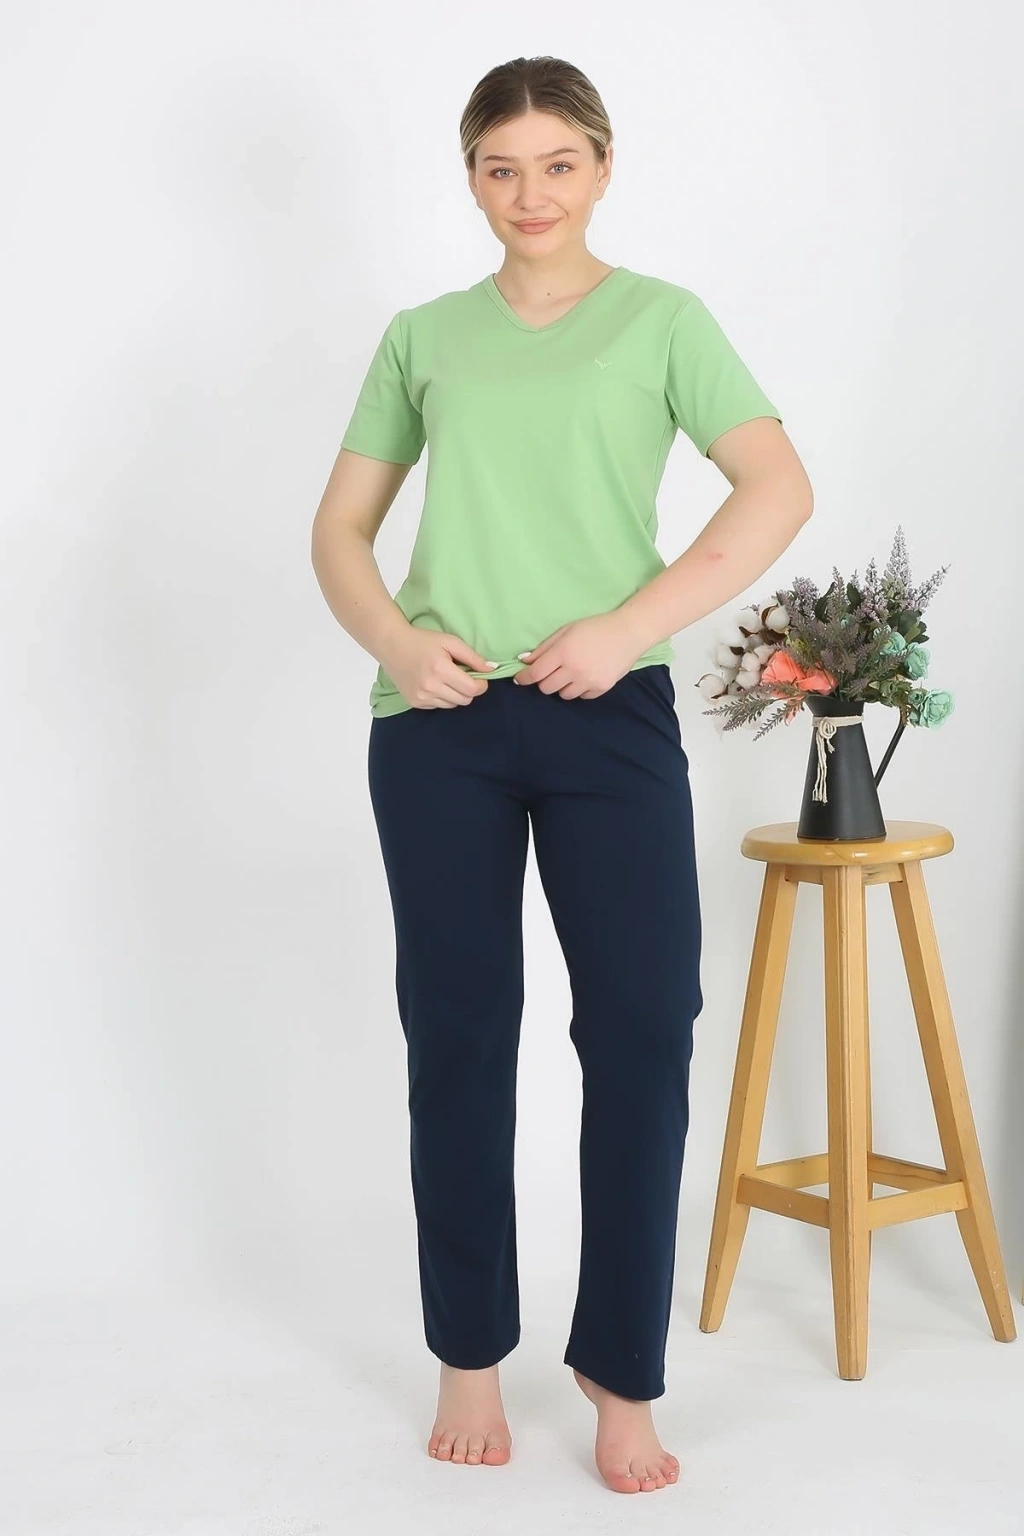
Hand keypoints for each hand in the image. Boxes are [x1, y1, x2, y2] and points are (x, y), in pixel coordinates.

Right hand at [382, 626, 496, 709]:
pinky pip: (439, 706)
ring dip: (456, 694)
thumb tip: (492, 669)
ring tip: (447, 678)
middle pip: (465, 700)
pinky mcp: (415, 702)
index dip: (481, 684)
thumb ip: (473, 657)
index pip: (472, 689)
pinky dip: (443, 697)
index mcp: (440, 669)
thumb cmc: (423, 640)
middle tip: (463, 676)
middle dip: (470, 690)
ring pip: (453, 705)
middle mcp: (430, 686)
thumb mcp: (450, 642)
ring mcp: (421, 697)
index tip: (480, 677)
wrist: (392, 645)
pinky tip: (435, 683)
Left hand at [512, 611, 648, 698]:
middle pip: (546, 688)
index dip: (523, 678)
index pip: (535, 673)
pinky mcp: (601, 688)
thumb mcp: (566, 630)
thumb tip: (524, 661)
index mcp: (563, 652)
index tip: (519, 679)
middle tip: (550, 672)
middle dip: (543, 681)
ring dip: (561, 686)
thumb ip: (544, 647)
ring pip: (563, 695)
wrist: (628, 633)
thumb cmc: (595, 627)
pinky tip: (584, 676)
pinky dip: (579, 689)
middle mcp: (574, 670)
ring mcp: (588, 681)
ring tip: (570, 673)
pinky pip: (582, 697)